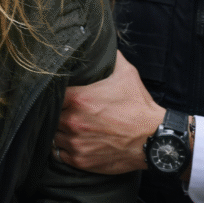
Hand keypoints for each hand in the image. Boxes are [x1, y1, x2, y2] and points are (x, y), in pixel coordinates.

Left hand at [54, 50, 164, 173]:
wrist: (154, 139)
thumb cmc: (139, 107)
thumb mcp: (126, 74)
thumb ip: (111, 57)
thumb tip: (105, 42)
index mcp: (78, 98)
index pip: (51, 93)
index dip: (53, 93)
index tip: (59, 94)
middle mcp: (72, 121)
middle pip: (49, 115)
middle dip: (56, 113)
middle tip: (64, 111)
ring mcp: (75, 143)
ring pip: (53, 135)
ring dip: (58, 131)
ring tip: (68, 127)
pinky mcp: (80, 160)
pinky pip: (59, 154)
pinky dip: (63, 149)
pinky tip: (72, 142)